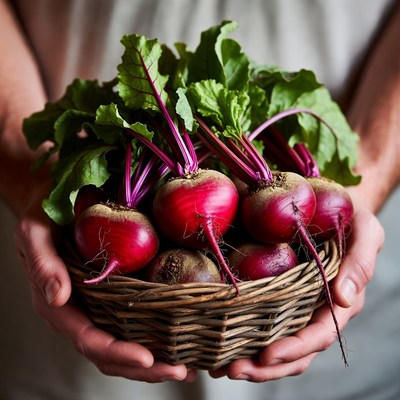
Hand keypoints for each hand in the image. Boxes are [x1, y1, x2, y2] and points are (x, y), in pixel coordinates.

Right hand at [14, 188, 195, 382]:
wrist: (51, 201)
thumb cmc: (43, 213)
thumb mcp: (35, 232)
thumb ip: (42, 263)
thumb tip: (57, 297)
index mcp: (58, 304)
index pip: (88, 337)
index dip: (117, 352)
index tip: (147, 357)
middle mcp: (78, 311)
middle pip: (109, 352)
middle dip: (144, 367)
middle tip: (179, 371)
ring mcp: (97, 306)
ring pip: (123, 344)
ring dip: (153, 361)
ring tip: (186, 366)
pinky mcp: (112, 295)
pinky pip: (132, 322)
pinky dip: (154, 336)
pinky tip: (178, 339)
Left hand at [209, 191, 383, 381]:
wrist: (328, 203)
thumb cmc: (349, 215)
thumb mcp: (365, 231)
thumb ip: (360, 263)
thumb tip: (345, 298)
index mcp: (338, 300)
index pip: (319, 333)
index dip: (295, 348)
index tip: (267, 356)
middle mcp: (314, 308)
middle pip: (294, 350)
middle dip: (264, 365)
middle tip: (232, 369)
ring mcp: (294, 303)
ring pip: (275, 342)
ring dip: (249, 360)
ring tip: (219, 367)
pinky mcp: (275, 292)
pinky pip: (261, 320)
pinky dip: (242, 336)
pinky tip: (220, 343)